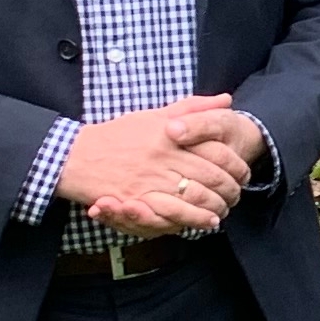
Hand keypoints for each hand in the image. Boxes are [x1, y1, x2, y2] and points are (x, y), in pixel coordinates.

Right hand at [60, 96, 254, 232]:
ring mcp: (150, 180)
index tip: (243, 172)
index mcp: (170, 136)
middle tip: (238, 194)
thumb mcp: (153, 115)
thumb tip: (226, 99)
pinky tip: (207, 221)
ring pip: (196, 197)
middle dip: (231, 189)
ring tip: (226, 209)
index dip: (235, 165)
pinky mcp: (137, 200)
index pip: (216, 152)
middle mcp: (163, 158)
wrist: (76, 156)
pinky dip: (194, 219)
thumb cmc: (117, 135)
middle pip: (211, 177)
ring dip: (216, 206)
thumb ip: (191, 108)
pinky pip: (174, 213)